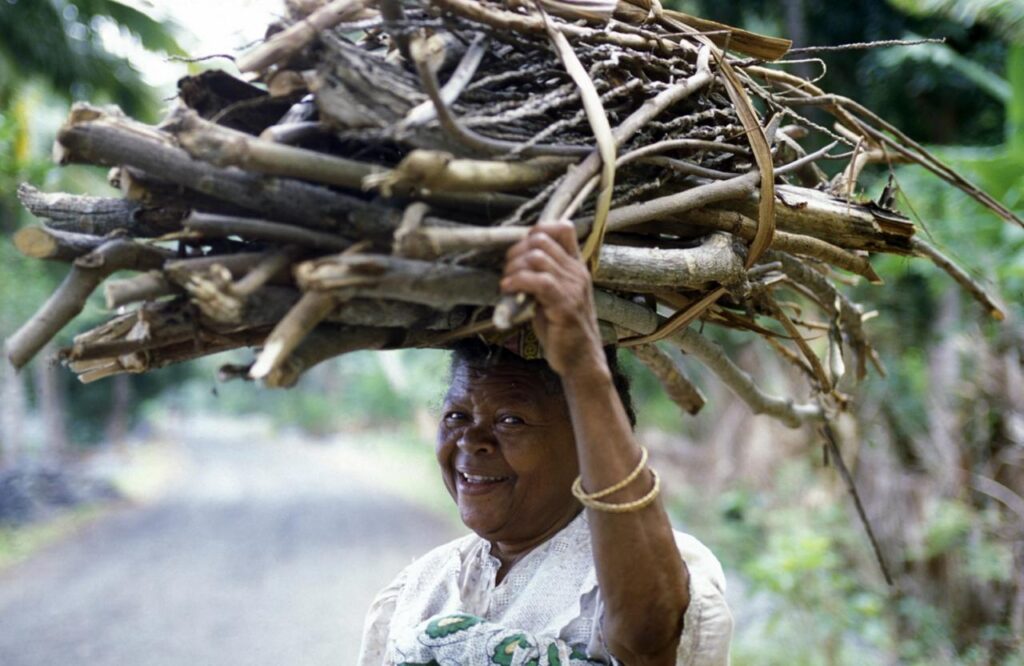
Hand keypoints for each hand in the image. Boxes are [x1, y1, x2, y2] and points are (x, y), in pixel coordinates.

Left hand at [500, 222, 606, 376]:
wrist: (580, 359)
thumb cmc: (562, 329)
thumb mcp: (553, 295)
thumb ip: (541, 276)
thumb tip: (515, 260)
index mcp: (575, 266)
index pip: (563, 228)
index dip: (537, 230)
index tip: (521, 250)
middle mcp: (577, 272)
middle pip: (542, 239)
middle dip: (517, 251)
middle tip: (507, 270)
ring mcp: (573, 287)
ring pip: (537, 257)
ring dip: (514, 267)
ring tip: (507, 283)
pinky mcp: (565, 305)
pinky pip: (539, 281)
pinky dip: (518, 281)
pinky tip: (508, 290)